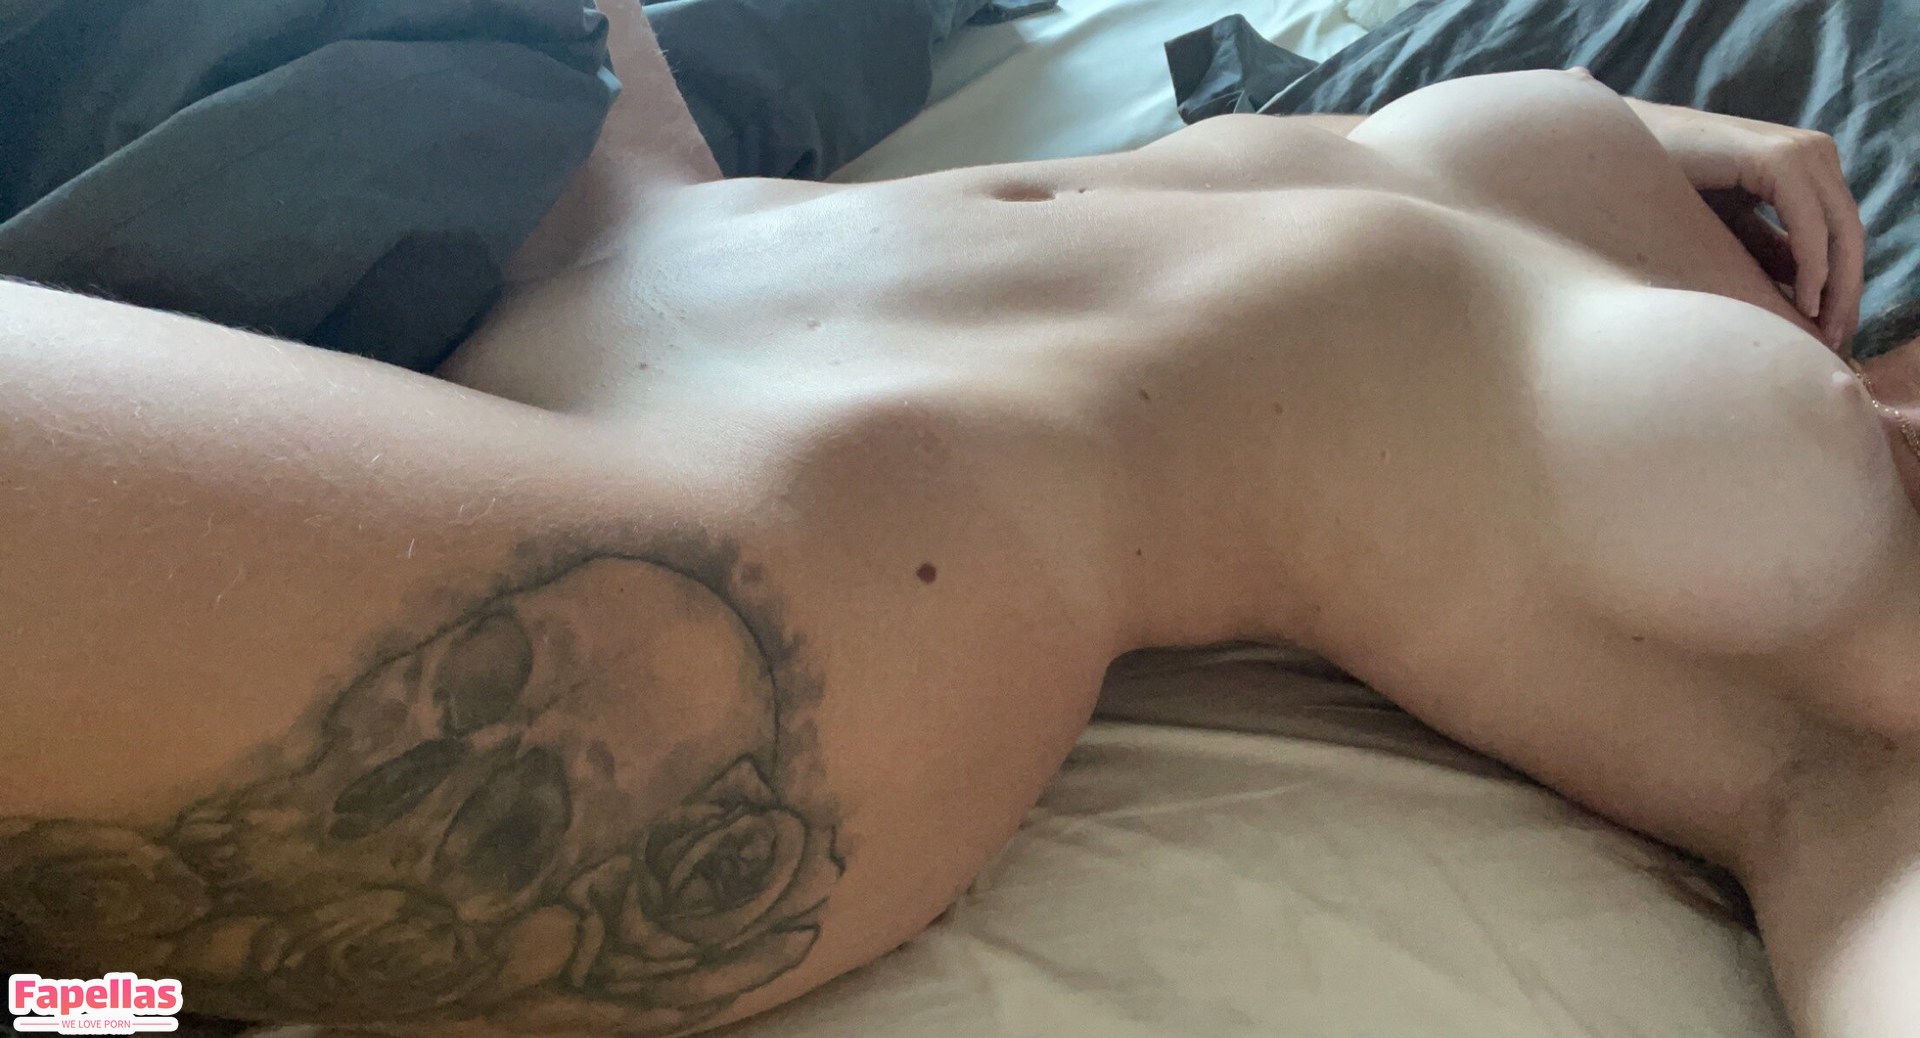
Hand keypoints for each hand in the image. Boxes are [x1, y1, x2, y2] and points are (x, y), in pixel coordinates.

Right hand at [1630, 101, 1864, 350]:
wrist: (1617, 155)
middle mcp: (1813, 153)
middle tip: (1837, 344)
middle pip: (1849, 232)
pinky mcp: (1778, 158)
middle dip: (1848, 292)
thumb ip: (1768, 252)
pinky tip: (1805, 303)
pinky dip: (1814, 266)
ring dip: (1838, 286)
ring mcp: (1800, 151)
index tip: (1832, 333)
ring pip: (1842, 229)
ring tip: (1824, 333)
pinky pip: (1811, 224)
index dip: (1844, 284)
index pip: (1841, 231)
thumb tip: (1810, 295)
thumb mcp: (1728, 228)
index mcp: (1805, 165)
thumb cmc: (1664, 191)